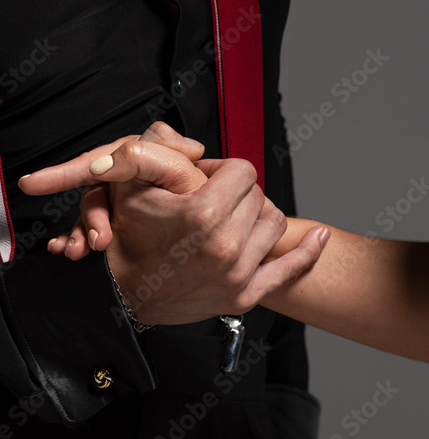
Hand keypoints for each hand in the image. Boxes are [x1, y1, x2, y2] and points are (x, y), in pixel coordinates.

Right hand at [19, 121, 327, 324]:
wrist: (118, 295)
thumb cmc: (124, 240)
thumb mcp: (125, 186)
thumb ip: (150, 150)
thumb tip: (191, 144)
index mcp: (201, 213)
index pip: (242, 169)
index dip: (219, 169)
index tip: (202, 179)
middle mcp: (224, 245)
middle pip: (258, 195)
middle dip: (236, 192)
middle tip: (209, 200)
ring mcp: (236, 273)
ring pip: (273, 223)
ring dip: (255, 216)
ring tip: (231, 220)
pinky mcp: (243, 294)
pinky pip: (291, 268)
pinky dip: (307, 251)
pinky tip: (318, 238)